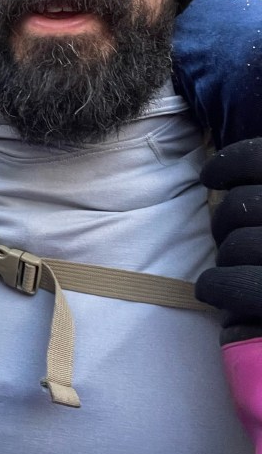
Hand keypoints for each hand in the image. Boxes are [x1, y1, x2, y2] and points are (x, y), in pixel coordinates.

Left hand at [195, 138, 261, 342]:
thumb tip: (230, 172)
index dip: (230, 162)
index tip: (209, 176)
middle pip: (244, 204)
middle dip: (224, 220)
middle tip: (226, 236)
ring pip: (237, 243)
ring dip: (224, 256)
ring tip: (232, 269)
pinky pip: (234, 283)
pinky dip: (216, 285)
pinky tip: (212, 290)